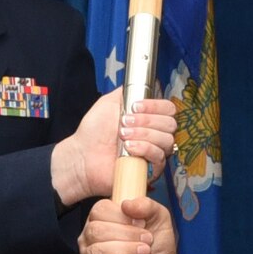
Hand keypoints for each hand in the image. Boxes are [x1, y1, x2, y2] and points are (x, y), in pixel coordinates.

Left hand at [51, 92, 177, 204]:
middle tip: (125, 122)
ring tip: (123, 135)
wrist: (82, 156)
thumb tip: (140, 83)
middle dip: (146, 120)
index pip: (168, 109)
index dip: (155, 106)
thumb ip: (126, 91)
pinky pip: (159, 157)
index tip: (135, 106)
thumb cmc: (94, 132)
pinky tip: (129, 148)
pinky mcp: (150, 170)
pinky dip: (145, 149)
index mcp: (149, 119)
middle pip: (170, 124)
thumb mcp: (109, 102)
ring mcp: (153, 153)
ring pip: (166, 140)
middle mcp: (154, 135)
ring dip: (143, 134)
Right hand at [80, 195, 181, 253]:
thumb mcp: (160, 219)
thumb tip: (127, 204)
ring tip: (143, 253)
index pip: (100, 210)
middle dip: (127, 235)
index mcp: (104, 216)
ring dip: (125, 251)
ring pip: (96, 251)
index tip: (141, 224)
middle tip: (146, 241)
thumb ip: (147, 206)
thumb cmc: (158, 245)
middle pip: (96, 230)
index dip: (122, 217)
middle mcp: (92, 234)